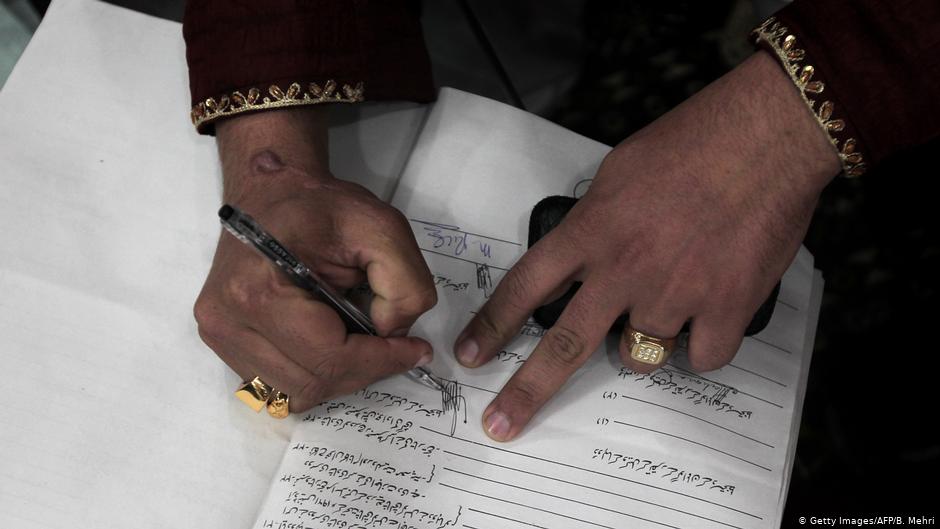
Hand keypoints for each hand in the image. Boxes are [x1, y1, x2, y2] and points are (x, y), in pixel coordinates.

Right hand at [193, 107, 436, 411]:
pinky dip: (313, 372)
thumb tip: (392, 334)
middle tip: (391, 343)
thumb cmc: (322, 206)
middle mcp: (227, 319)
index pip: (328, 357)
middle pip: (313, 382)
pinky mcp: (220, 339)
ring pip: (295, 392)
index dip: (380, 361)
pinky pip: (277, 383)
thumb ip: (404, 285)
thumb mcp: (382, 228)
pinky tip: (329, 341)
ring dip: (338, 374)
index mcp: (259, 290)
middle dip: (363, 369)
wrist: (271, 191)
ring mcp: (218, 333)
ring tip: (357, 337)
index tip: (415, 350)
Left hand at [455, 51, 841, 440]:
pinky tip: (708, 316)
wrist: (767, 135)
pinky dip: (702, 345)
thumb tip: (584, 254)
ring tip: (666, 304)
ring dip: (641, 343)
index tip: (470, 355)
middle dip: (527, 391)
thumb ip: (594, 223)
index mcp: (592, 231)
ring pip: (638, 356)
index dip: (492, 326)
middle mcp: (624, 270)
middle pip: (565, 345)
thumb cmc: (694, 140)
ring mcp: (674, 295)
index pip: (525, 288)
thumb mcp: (618, 173)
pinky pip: (701, 358)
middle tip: (501, 423)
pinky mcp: (724, 309)